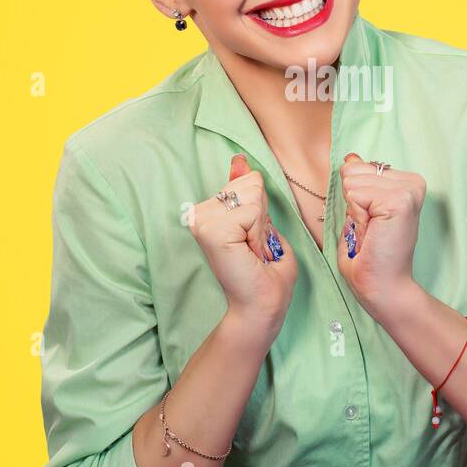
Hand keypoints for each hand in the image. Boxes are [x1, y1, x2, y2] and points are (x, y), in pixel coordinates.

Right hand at [188, 153, 297, 334]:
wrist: (262, 306)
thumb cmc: (266, 273)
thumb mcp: (261, 222)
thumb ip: (247, 191)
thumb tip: (238, 160)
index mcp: (210, 212)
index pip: (246, 181)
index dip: (262, 210)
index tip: (253, 238)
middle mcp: (200, 213)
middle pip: (250, 184)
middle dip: (262, 216)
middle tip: (254, 246)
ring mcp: (202, 221)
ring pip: (252, 196)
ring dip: (261, 227)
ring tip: (251, 251)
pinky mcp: (211, 231)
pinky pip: (252, 211)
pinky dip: (259, 232)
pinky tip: (249, 252)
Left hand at [335, 152, 425, 321]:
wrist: (383, 287)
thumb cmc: (370, 257)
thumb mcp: (360, 211)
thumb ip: (358, 183)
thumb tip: (352, 157)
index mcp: (405, 183)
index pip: (358, 167)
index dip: (354, 199)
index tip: (372, 223)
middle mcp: (412, 182)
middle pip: (353, 170)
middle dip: (353, 204)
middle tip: (371, 231)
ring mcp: (408, 190)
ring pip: (352, 181)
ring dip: (355, 213)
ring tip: (373, 234)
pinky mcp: (400, 200)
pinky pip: (355, 195)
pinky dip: (357, 218)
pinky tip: (373, 234)